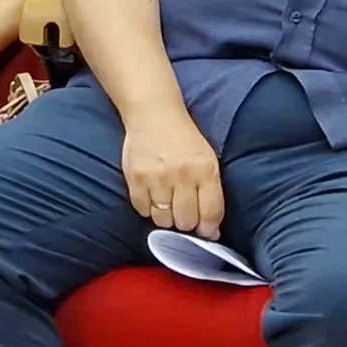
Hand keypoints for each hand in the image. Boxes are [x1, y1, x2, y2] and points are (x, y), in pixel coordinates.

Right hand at [122, 111, 226, 237]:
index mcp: (205, 170)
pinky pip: (143, 211)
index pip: (210, 213)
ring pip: (163, 220)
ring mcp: (157, 178)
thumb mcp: (207, 159)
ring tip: (167, 203)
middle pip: (186, 221)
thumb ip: (211, 193)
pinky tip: (152, 195)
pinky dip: (148, 209)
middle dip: (186, 223)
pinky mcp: (135, 178)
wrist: (154, 114)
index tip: (205, 232)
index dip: (209, 229)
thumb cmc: (184, 140)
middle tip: (183, 213)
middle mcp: (182, 175)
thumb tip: (211, 231)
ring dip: (166, 217)